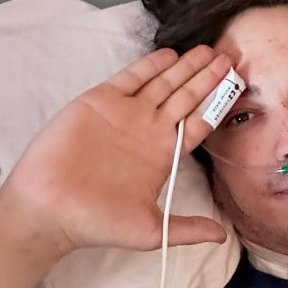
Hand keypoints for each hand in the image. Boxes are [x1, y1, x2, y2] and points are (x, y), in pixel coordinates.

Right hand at [0, 45, 231, 256]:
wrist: (50, 210)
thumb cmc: (98, 222)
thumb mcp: (152, 230)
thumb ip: (187, 229)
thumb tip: (222, 237)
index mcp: (163, 155)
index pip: (197, 124)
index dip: (217, 106)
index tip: (237, 89)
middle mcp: (148, 130)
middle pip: (185, 98)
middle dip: (206, 78)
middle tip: (229, 58)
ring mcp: (126, 114)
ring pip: (163, 84)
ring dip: (186, 67)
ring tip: (208, 51)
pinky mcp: (101, 102)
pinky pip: (131, 78)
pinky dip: (150, 66)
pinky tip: (170, 55)